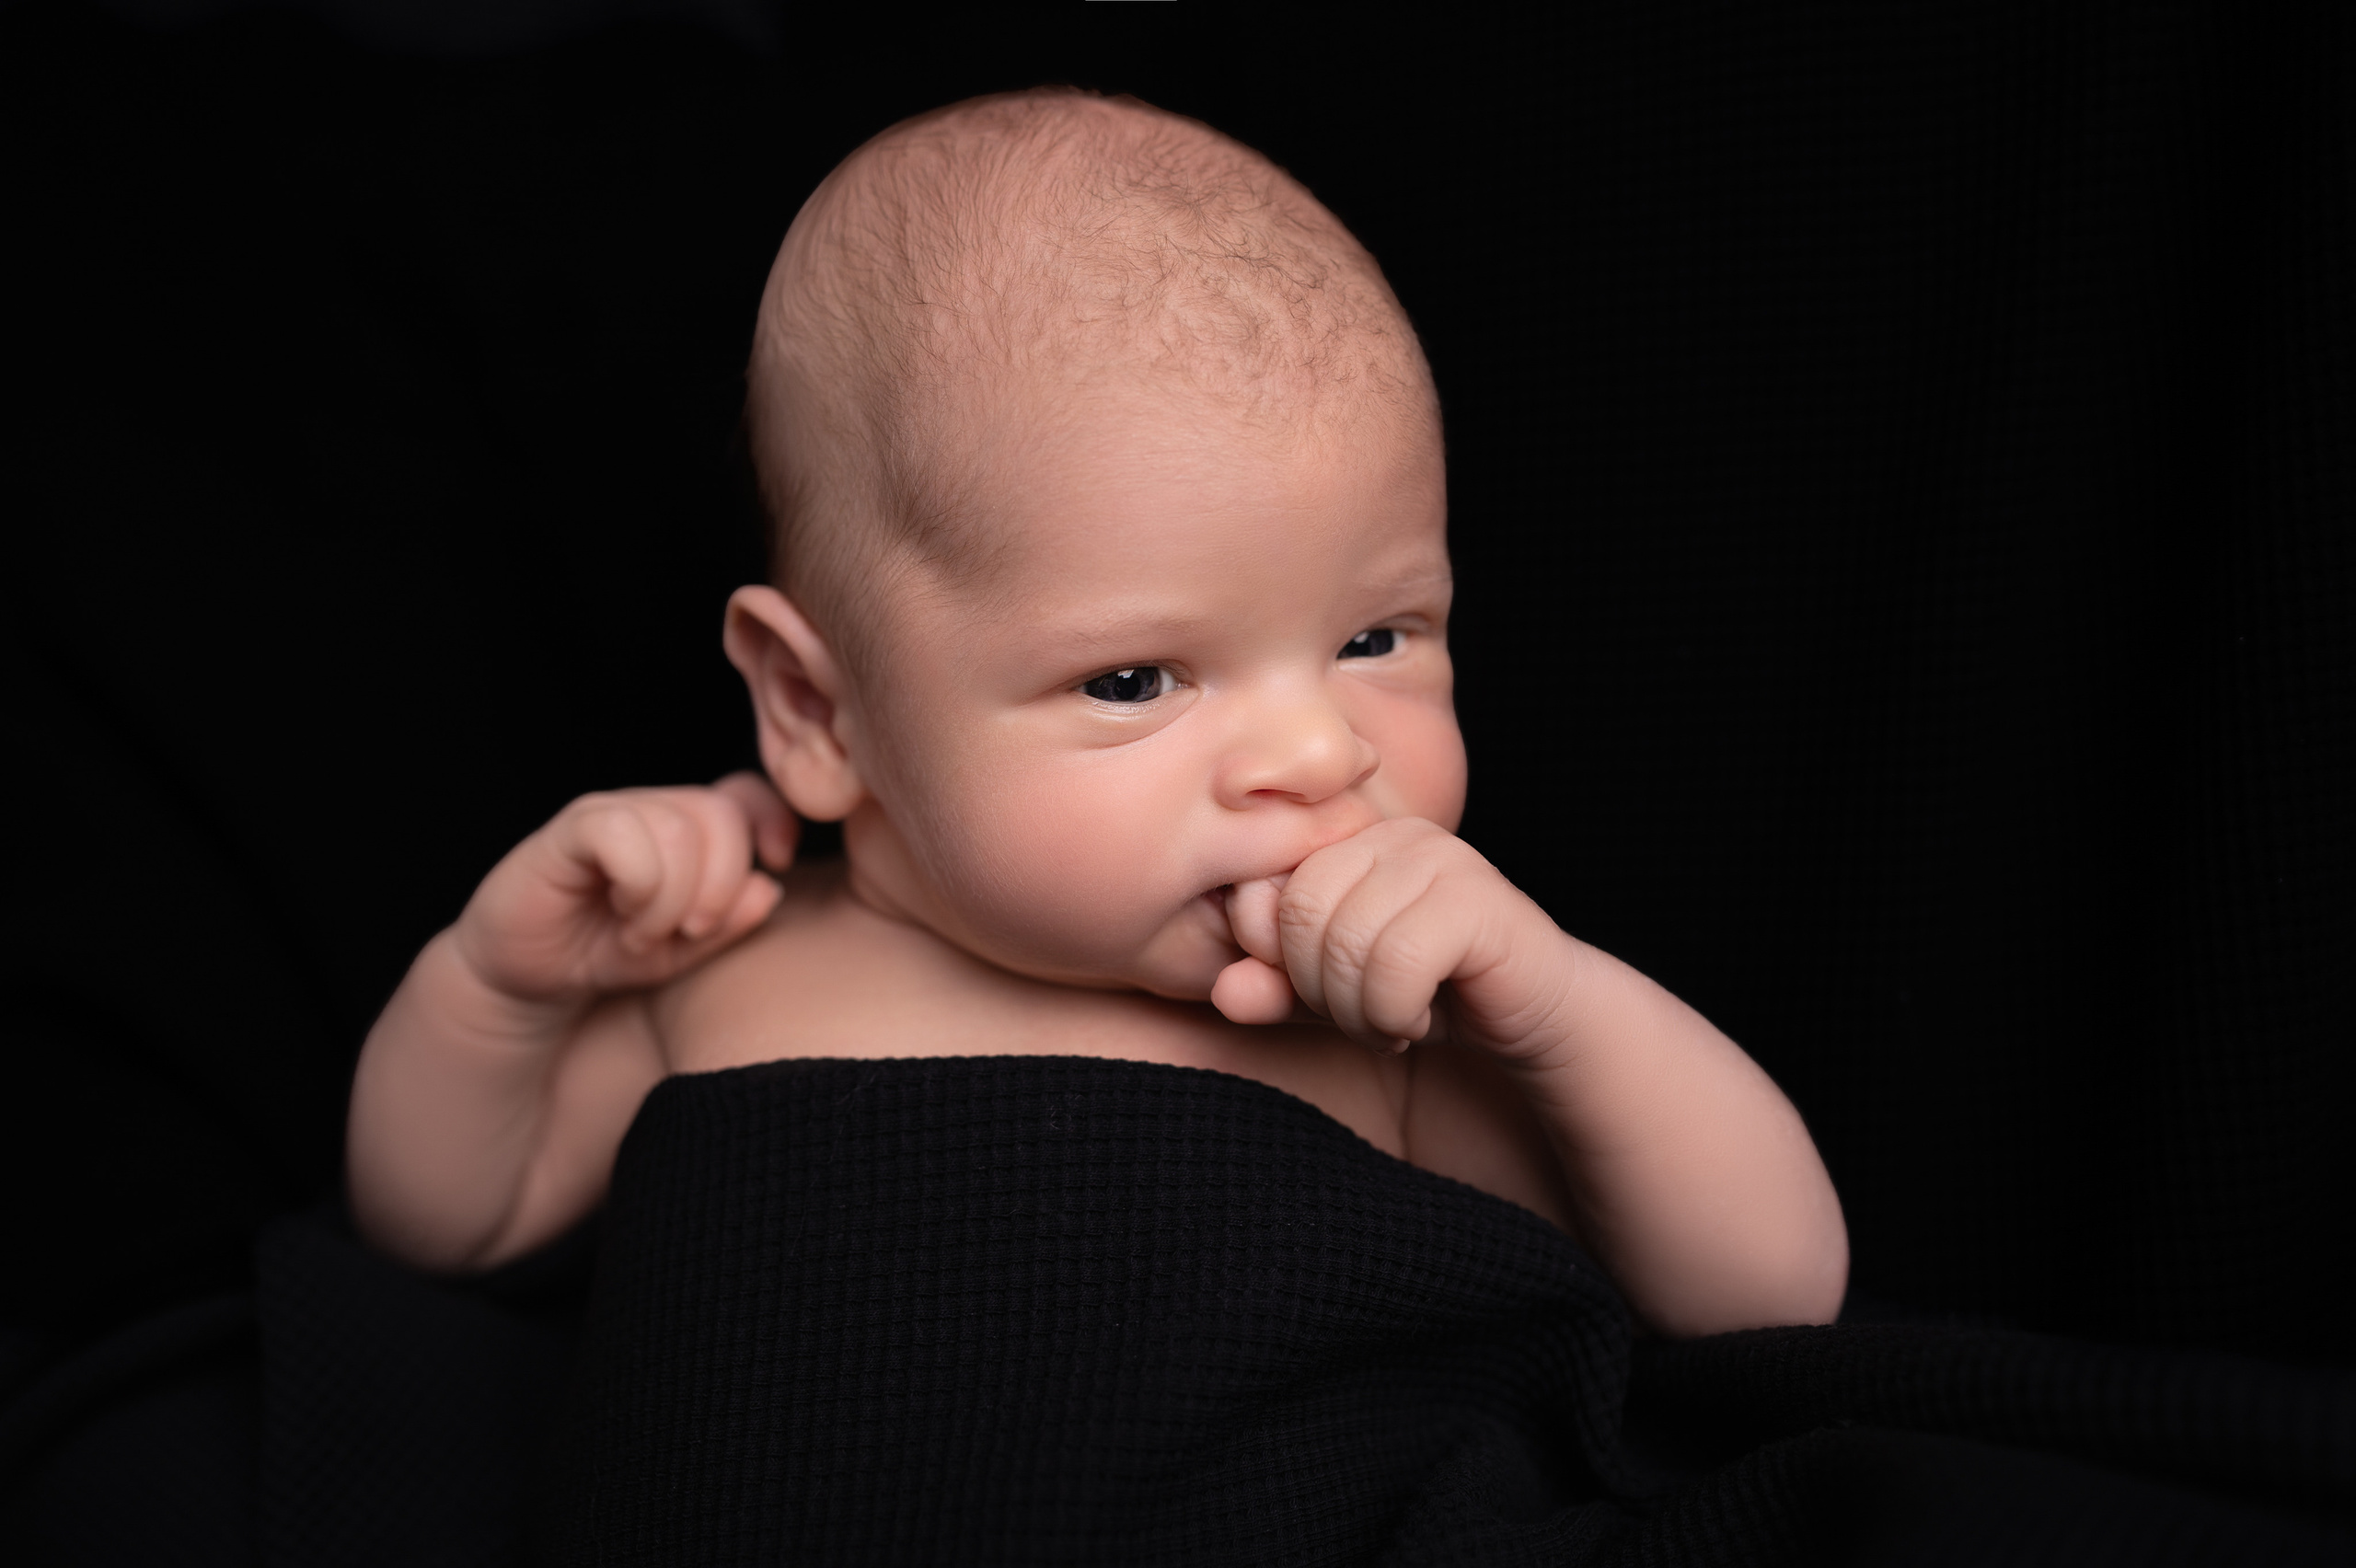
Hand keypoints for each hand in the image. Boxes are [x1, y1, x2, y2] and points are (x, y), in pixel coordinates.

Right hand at [453, 772, 796, 1003]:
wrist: (528, 977)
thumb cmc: (608, 954)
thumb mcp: (684, 952)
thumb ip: (730, 923)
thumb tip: (770, 888)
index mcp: (688, 829)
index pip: (747, 795)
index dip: (772, 821)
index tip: (778, 864)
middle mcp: (652, 810)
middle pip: (720, 815)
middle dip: (720, 884)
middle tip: (691, 931)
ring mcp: (610, 814)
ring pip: (677, 827)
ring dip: (672, 897)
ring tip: (645, 933)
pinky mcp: (569, 830)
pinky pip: (621, 831)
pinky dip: (638, 884)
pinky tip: (622, 914)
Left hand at [1211, 818, 1565, 1057]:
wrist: (1531, 1013)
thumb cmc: (1427, 992)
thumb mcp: (1333, 997)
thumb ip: (1276, 989)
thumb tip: (1226, 993)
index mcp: (1345, 841)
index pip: (1261, 892)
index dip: (1278, 962)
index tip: (1322, 995)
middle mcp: (1389, 833)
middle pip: (1300, 912)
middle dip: (1319, 989)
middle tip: (1362, 1015)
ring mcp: (1438, 856)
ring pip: (1347, 941)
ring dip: (1361, 1011)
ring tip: (1392, 1021)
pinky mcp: (1477, 896)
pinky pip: (1398, 962)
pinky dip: (1397, 1013)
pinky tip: (1420, 1019)